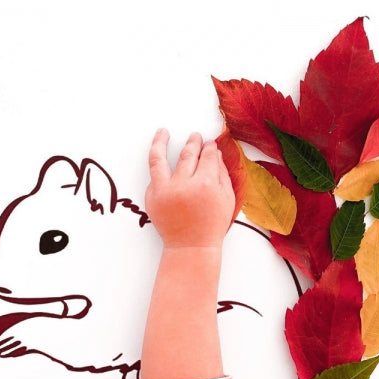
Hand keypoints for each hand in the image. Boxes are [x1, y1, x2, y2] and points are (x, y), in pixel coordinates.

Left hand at [145, 129, 234, 248]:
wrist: (191, 246)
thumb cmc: (212, 225)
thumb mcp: (226, 199)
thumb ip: (222, 174)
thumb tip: (215, 153)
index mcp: (205, 184)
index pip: (208, 156)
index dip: (209, 148)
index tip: (209, 144)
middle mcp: (183, 184)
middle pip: (187, 154)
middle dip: (192, 143)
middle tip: (194, 137)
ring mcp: (164, 190)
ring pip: (158, 158)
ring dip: (160, 142)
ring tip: (163, 132)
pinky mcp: (152, 197)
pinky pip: (154, 176)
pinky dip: (160, 168)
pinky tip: (163, 161)